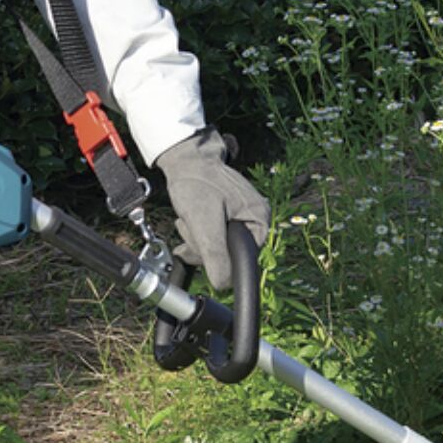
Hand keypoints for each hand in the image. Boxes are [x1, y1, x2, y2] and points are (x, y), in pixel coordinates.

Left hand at [154, 129, 269, 292]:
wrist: (183, 159)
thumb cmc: (196, 182)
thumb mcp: (205, 222)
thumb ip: (215, 255)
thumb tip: (223, 283)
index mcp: (259, 219)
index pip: (244, 259)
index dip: (221, 258)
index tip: (203, 243)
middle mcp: (253, 218)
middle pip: (228, 254)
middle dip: (204, 246)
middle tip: (194, 225)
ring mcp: (239, 216)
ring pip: (216, 247)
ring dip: (197, 239)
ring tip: (190, 218)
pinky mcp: (225, 216)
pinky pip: (211, 237)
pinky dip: (196, 233)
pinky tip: (190, 219)